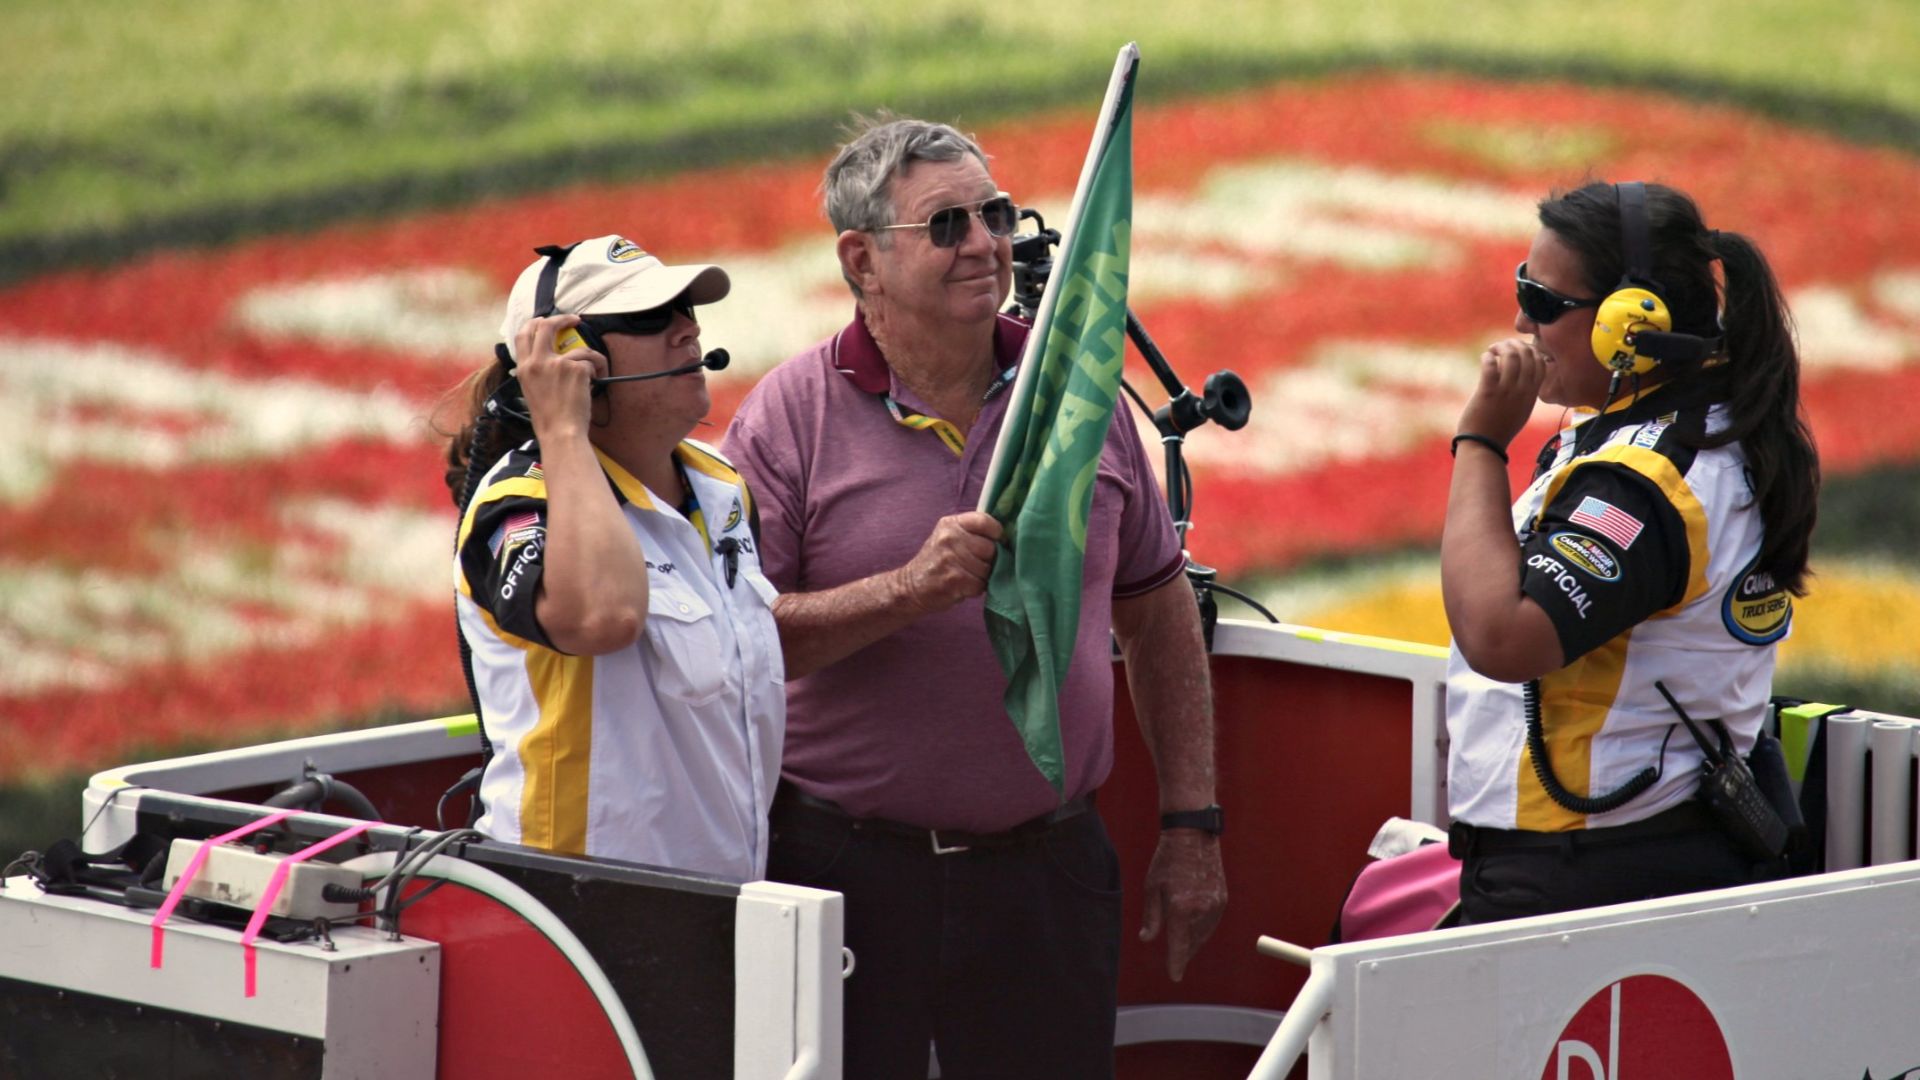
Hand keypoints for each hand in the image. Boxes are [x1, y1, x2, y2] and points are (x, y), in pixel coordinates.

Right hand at [513, 315, 606, 439]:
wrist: (561, 432)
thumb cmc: (550, 418)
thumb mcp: (532, 390)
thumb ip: (537, 371)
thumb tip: (551, 357)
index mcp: (523, 368)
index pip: (523, 334)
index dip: (535, 323)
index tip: (546, 320)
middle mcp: (537, 362)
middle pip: (546, 326)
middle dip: (563, 319)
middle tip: (576, 320)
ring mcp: (556, 364)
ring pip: (581, 349)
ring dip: (592, 359)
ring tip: (596, 373)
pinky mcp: (575, 369)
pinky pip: (592, 362)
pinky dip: (598, 371)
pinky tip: (594, 385)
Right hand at [891, 511, 1001, 612]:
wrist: (910, 587)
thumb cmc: (936, 561)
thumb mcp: (947, 537)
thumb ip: (971, 532)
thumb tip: (1005, 536)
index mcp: (950, 524)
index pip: (985, 521)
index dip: (996, 533)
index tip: (995, 541)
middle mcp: (949, 538)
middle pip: (990, 548)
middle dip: (989, 559)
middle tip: (976, 564)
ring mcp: (951, 559)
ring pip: (988, 568)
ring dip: (983, 576)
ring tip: (968, 575)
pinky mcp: (954, 580)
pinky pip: (981, 584)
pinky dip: (976, 588)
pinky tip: (964, 586)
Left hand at [1139, 830, 1226, 981]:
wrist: (1193, 835)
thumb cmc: (1167, 860)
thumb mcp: (1152, 888)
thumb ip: (1151, 917)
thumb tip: (1147, 939)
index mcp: (1180, 908)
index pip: (1179, 946)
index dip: (1176, 963)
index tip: (1174, 976)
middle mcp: (1201, 910)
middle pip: (1193, 943)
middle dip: (1184, 953)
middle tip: (1177, 961)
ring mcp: (1215, 904)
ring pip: (1204, 934)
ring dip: (1194, 942)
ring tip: (1185, 945)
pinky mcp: (1223, 898)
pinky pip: (1212, 923)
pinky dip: (1203, 929)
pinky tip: (1194, 928)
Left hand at [1457, 337, 1546, 450]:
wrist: (1485, 446)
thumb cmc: (1500, 428)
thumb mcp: (1521, 410)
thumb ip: (1524, 393)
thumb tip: (1519, 373)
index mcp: (1532, 395)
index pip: (1541, 364)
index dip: (1531, 351)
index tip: (1517, 351)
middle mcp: (1522, 391)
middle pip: (1527, 355)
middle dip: (1514, 344)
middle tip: (1501, 347)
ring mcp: (1506, 391)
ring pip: (1511, 357)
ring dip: (1500, 347)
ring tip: (1492, 351)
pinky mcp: (1488, 393)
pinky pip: (1491, 365)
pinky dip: (1488, 356)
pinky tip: (1484, 358)